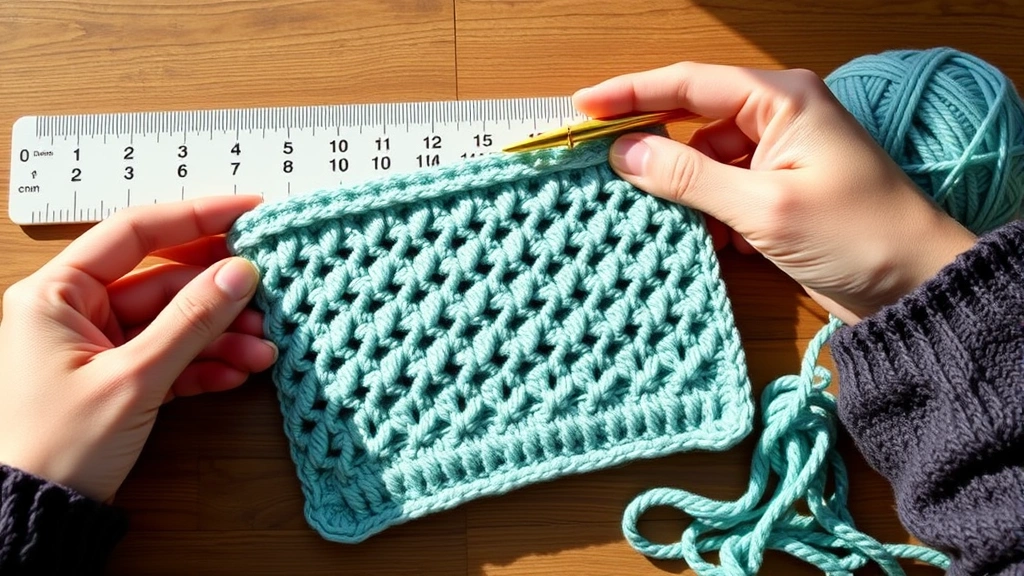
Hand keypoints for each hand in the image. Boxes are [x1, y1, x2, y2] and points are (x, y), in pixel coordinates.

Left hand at [0, 197, 276, 502]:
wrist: (38, 516)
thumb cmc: (59, 445)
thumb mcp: (135, 377)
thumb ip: (192, 320)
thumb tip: (242, 272)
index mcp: (58, 293)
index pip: (136, 232)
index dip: (197, 217)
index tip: (249, 211)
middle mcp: (76, 310)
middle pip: (164, 281)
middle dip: (219, 294)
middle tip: (270, 292)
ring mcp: (99, 345)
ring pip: (174, 322)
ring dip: (221, 335)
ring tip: (263, 349)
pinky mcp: (118, 376)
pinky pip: (170, 355)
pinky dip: (204, 363)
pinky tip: (238, 370)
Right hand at [574, 63, 977, 321]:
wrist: (915, 287)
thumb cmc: (855, 234)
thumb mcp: (764, 206)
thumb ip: (689, 176)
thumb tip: (624, 154)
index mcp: (780, 100)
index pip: (688, 83)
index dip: (630, 93)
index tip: (582, 108)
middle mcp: (776, 119)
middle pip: (691, 121)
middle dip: (649, 146)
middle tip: (595, 164)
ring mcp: (776, 158)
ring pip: (702, 162)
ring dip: (678, 191)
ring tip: (641, 215)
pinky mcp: (775, 195)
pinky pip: (720, 192)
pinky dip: (703, 214)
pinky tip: (693, 239)